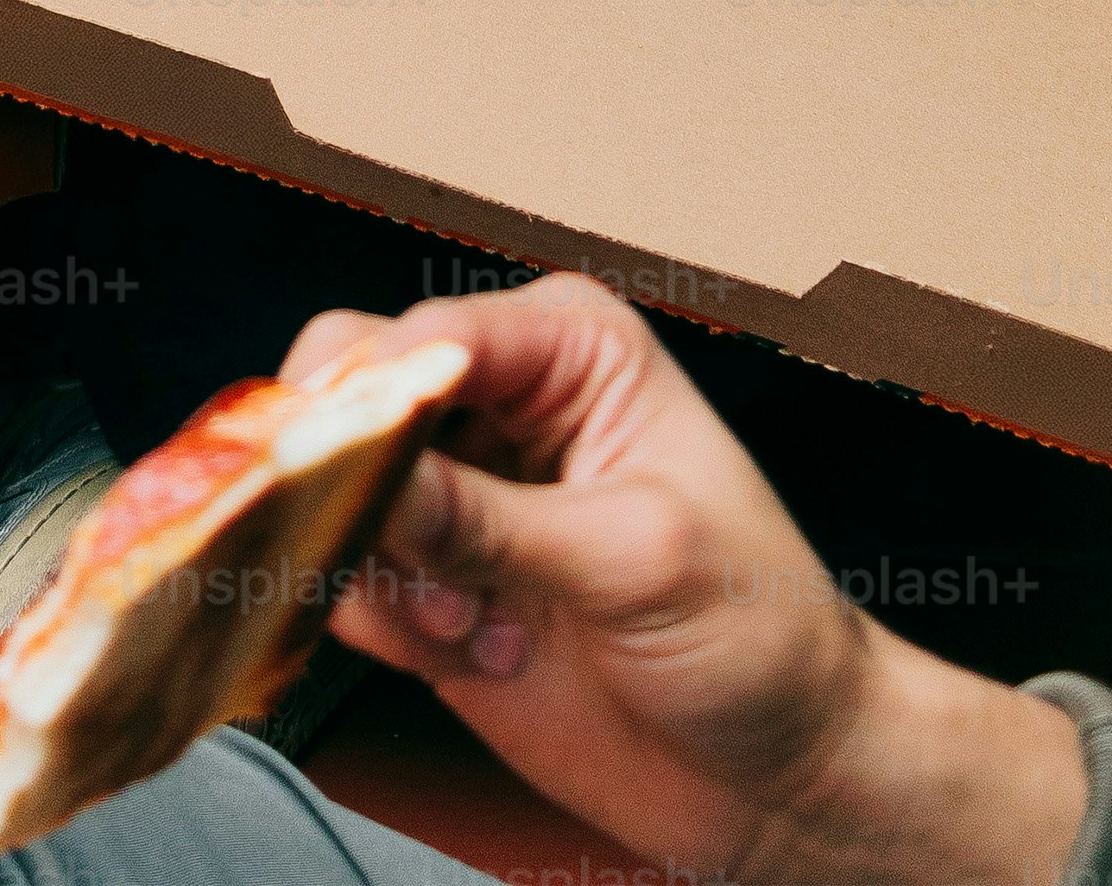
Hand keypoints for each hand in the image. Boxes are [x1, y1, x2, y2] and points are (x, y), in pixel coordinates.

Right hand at [296, 278, 1085, 885]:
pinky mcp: (436, 583)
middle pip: (354, 395)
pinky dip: (390, 628)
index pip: (425, 337)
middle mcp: (504, 403)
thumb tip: (364, 472)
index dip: (370, 400)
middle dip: (361, 488)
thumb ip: (488, 519)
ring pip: (335, 492)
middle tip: (410, 562)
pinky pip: (348, 581)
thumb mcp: (632, 558)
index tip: (344, 478)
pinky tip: (480, 650)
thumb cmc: (756, 632)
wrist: (777, 773)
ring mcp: (465, 495)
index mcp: (568, 347)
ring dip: (386, 574)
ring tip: (479, 624)